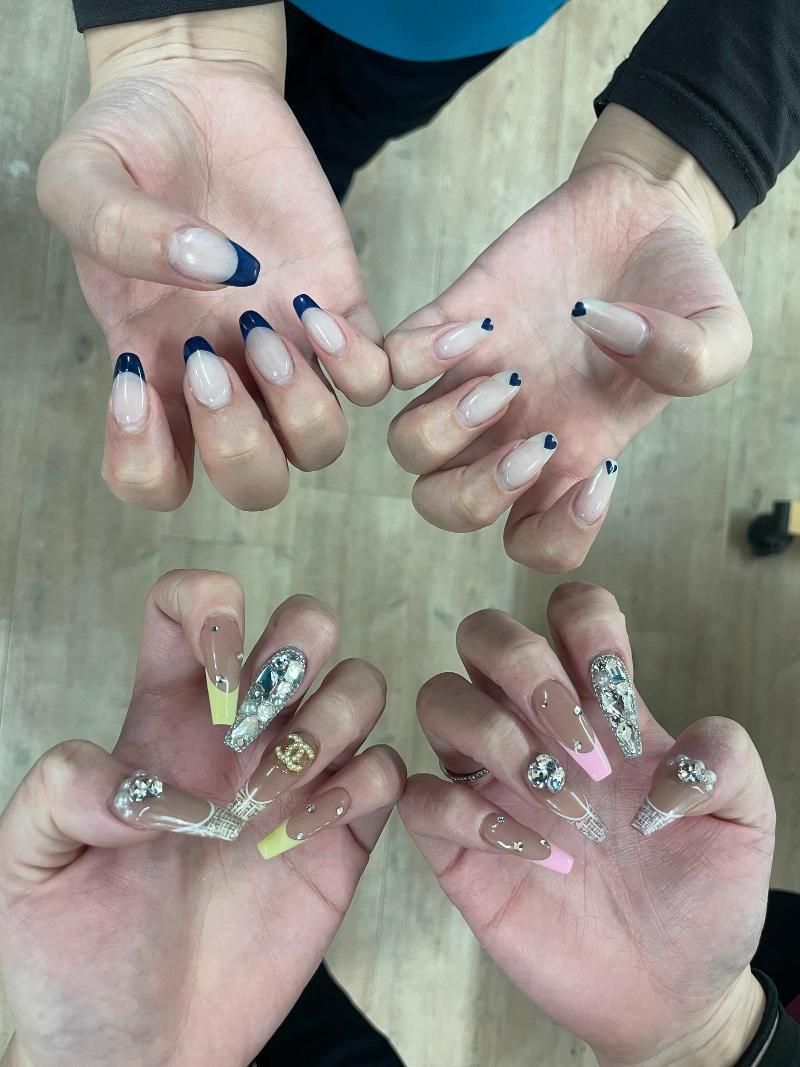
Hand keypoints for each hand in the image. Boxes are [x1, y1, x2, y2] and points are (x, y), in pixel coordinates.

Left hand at [0, 570, 403, 1066]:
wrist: (138, 1047)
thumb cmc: (74, 956)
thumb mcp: (24, 866)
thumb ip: (57, 790)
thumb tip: (145, 780)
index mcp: (166, 714)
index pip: (194, 604)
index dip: (211, 604)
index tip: (212, 678)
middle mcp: (240, 732)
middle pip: (307, 623)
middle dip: (294, 651)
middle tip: (250, 729)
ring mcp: (297, 779)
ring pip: (361, 684)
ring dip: (330, 722)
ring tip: (267, 799)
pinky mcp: (340, 836)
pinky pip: (387, 770)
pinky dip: (359, 787)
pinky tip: (296, 838)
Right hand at [37, 8, 388, 511]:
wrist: (195, 91)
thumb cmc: (128, 145)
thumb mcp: (85, 179)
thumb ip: (120, 232)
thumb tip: (211, 271)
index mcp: (153, 369)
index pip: (156, 479)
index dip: (146, 461)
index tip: (132, 380)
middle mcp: (225, 377)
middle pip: (255, 483)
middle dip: (237, 444)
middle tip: (206, 356)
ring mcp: (288, 349)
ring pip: (319, 445)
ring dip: (297, 403)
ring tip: (261, 321)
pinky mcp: (340, 306)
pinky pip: (374, 379)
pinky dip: (354, 361)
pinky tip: (312, 302)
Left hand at [385, 105, 750, 571]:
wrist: (640, 212)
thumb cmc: (677, 286)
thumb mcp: (719, 334)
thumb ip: (689, 361)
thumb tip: (604, 335)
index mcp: (574, 454)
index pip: (534, 545)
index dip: (557, 537)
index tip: (600, 472)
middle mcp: (513, 429)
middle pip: (446, 506)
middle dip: (479, 492)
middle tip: (537, 437)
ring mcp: (474, 378)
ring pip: (407, 446)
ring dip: (446, 426)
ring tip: (508, 377)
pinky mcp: (449, 319)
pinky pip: (392, 362)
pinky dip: (417, 356)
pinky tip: (479, 327)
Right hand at [400, 582, 773, 1065]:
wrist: (671, 990)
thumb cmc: (701, 893)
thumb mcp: (744, 820)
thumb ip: (725, 760)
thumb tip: (669, 751)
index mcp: (598, 705)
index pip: (566, 610)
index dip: (585, 623)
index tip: (618, 683)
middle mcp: (533, 727)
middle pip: (484, 634)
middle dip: (525, 667)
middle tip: (585, 746)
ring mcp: (490, 782)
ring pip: (438, 699)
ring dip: (495, 737)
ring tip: (563, 803)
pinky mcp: (459, 846)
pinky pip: (422, 797)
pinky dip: (470, 815)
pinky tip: (541, 855)